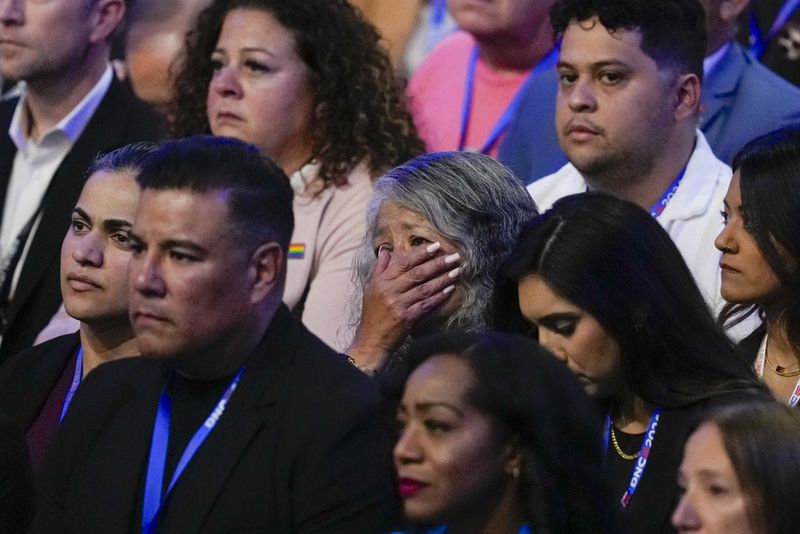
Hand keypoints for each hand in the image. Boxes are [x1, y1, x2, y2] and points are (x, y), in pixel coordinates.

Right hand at [347, 242, 460, 371]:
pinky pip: (426, 304)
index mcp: (381, 281)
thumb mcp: (371, 288)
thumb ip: (380, 268)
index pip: (403, 262)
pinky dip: (439, 296)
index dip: (421, 253)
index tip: (436, 246)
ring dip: (442, 279)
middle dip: (437, 263)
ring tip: (456, 271)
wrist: (371, 340)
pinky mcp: (407, 318)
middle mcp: (389, 291)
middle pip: (417, 273)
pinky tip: (450, 289)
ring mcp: (398, 304)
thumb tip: (386, 250)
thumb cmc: (372, 314)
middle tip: (453, 256)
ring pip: (424, 288)